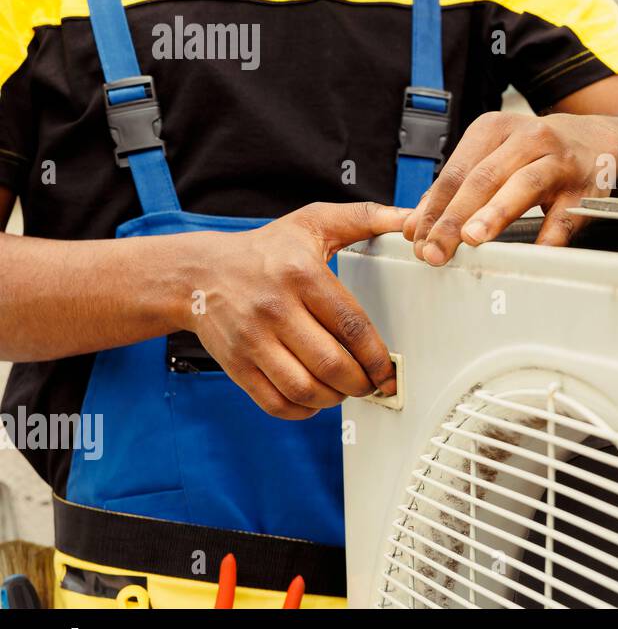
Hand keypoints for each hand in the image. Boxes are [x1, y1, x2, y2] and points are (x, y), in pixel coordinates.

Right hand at [180, 201, 409, 419]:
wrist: (198, 273)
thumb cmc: (264, 250)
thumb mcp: (313, 222)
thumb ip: (364, 217)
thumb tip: (409, 218)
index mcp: (301, 275)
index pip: (350, 324)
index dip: (376, 355)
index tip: (389, 369)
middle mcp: (275, 308)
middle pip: (330, 362)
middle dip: (360, 382)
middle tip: (371, 384)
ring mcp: (252, 340)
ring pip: (303, 388)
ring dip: (333, 398)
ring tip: (344, 389)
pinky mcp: (235, 365)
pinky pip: (274, 402)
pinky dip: (302, 410)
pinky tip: (315, 399)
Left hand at [403, 110, 617, 264]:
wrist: (597, 140)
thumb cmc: (536, 154)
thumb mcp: (494, 156)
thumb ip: (456, 188)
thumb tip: (413, 223)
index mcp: (495, 128)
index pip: (456, 171)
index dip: (433, 207)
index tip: (416, 238)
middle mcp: (528, 138)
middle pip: (483, 178)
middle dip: (454, 217)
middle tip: (434, 249)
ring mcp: (559, 161)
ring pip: (523, 185)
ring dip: (495, 213)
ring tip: (472, 238)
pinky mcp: (586, 187)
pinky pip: (566, 214)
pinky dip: (550, 234)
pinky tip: (535, 252)